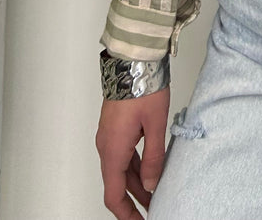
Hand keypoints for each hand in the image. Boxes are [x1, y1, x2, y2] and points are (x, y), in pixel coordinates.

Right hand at [95, 88, 169, 217]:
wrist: (132, 57)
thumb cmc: (143, 85)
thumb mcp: (155, 124)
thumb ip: (154, 157)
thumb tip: (152, 184)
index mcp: (113, 149)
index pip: (113, 194)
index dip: (126, 213)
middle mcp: (106, 145)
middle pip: (117, 183)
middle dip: (134, 200)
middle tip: (153, 209)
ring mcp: (109, 135)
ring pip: (120, 168)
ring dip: (136, 183)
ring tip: (155, 192)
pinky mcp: (114, 126)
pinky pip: (122, 154)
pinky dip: (134, 166)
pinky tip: (149, 169)